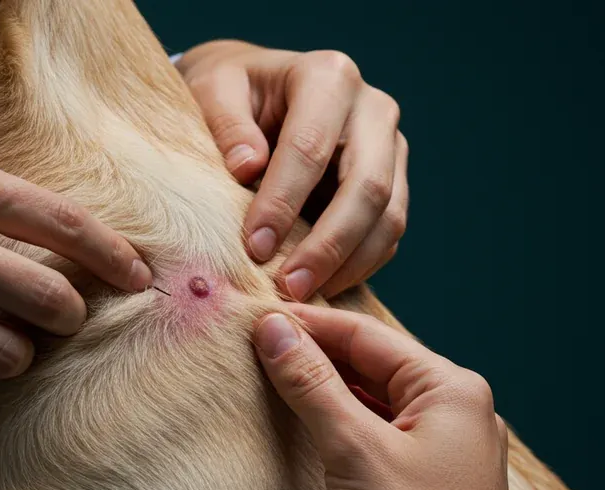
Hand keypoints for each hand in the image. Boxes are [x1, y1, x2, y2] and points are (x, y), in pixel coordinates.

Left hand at [177, 40, 407, 299]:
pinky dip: (358, 268)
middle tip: (288, 288)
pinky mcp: (393, 183)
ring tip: (303, 297)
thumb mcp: (211, 89)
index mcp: (329, 76)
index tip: (254, 248)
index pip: (310, 147)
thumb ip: (225, 123)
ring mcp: (391, 148)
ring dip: (348, 266)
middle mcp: (373, 109)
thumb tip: (248, 168)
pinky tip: (321, 289)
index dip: (283, 202)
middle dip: (328, 245)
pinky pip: (387, 235)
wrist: (256, 93)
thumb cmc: (231, 92)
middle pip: (367, 187)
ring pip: (388, 218)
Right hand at [253, 305, 544, 489]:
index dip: (308, 324)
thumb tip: (274, 329)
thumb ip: (312, 385)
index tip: (255, 318)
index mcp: (451, 389)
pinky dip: (340, 429)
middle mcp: (454, 412)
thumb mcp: (355, 451)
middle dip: (314, 356)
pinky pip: (378, 439)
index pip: (366, 336)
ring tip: (269, 381)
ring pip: (373, 402)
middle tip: (253, 348)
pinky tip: (306, 431)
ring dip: (324, 393)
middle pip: (371, 365)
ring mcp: (443, 451)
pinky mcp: (426, 487)